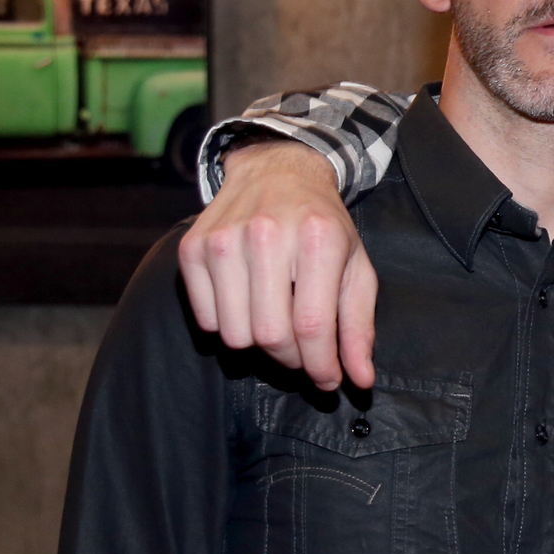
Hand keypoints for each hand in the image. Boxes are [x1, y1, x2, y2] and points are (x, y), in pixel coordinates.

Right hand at [177, 140, 376, 389]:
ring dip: (259, 345)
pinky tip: (248, 303)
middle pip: (270, 335)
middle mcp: (268, 236)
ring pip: (234, 335)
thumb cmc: (323, 225)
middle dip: (292, 359)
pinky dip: (228, 325)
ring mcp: (224, 240)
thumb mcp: (356, 267)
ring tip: (277, 323)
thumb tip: (360, 379)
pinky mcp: (193, 248)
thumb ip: (359, 326)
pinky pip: (206, 319)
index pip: (312, 325)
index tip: (330, 381)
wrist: (277, 171)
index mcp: (319, 239)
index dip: (321, 366)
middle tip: (303, 352)